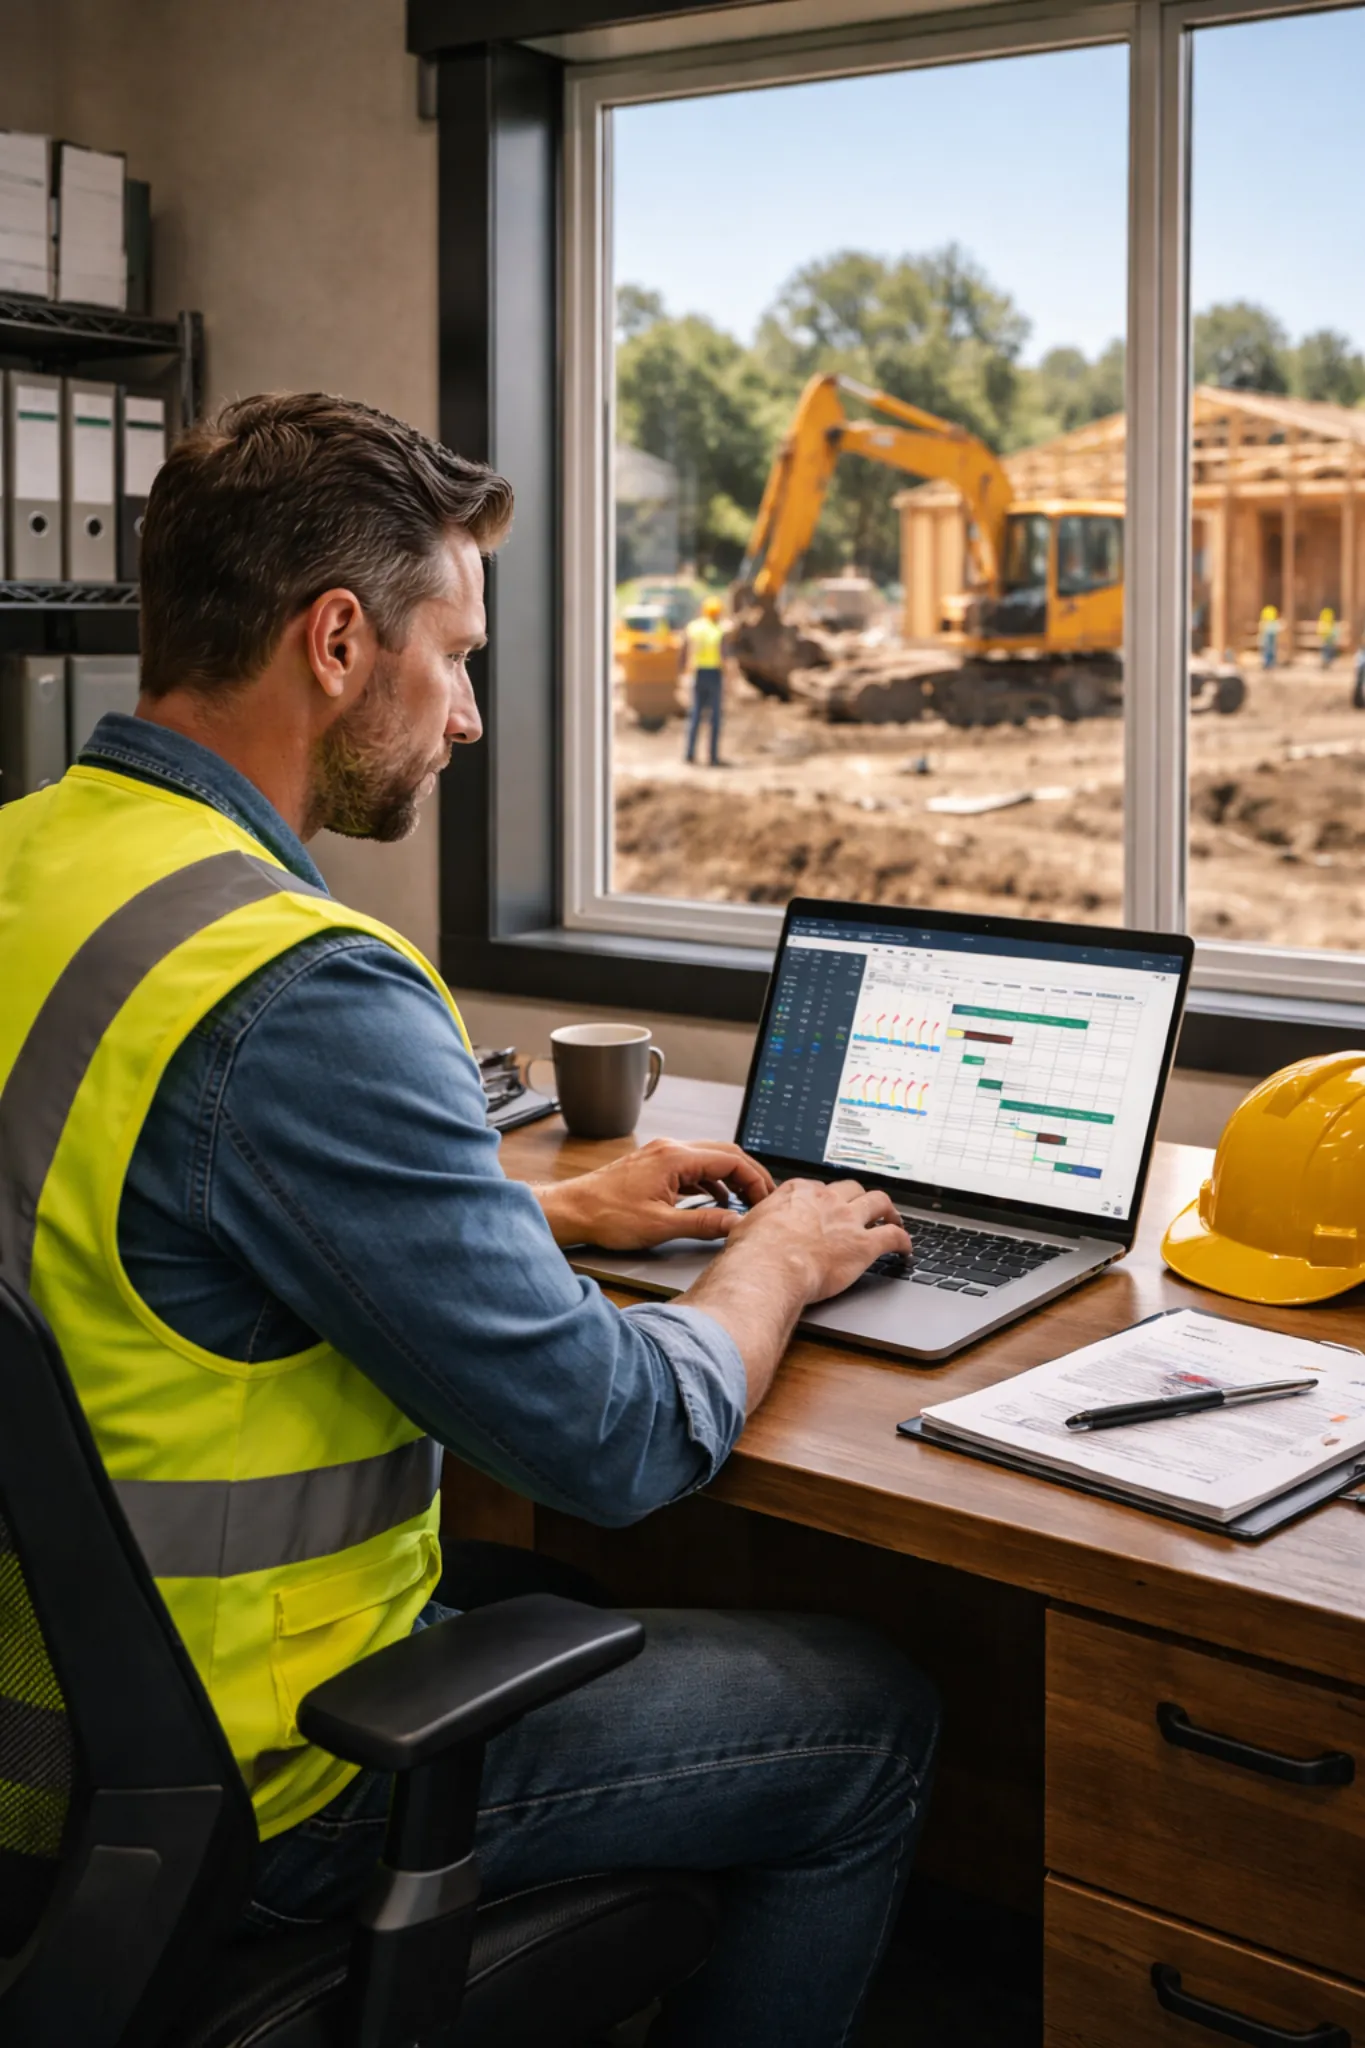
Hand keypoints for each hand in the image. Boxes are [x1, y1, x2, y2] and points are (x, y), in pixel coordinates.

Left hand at [535, 1137, 775, 1251]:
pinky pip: (693, 1167)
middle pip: (724, 1153)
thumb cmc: (606, 1215)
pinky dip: (710, 1181)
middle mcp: (670, 1149)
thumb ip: (703, 1223)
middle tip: (763, 1199)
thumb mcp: (661, 1225)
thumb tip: (735, 1224)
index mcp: (675, 1157)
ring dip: (730, 1178)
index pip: (732, 1159)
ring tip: (744, 1202)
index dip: (756, 1180)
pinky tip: (714, 1200)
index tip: (765, 1200)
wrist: (572, 1210)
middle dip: (748, 1175)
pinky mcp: (654, 1166)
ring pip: (709, 1159)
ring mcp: (661, 1155)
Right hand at [717, 1177, 911, 1303]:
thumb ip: (755, 1224)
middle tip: (865, 1208)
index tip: (828, 1207)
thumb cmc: (753, 1253)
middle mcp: (826, 1200)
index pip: (820, 1188)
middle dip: (860, 1197)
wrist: (767, 1269)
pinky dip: (903, 1240)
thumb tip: (746, 1229)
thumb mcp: (746, 1226)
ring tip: (893, 1218)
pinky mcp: (863, 1245)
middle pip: (853, 1189)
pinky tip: (906, 1248)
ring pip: (879, 1202)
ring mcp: (847, 1220)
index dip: (827, 1199)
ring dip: (889, 1210)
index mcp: (798, 1192)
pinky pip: (893, 1236)